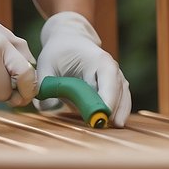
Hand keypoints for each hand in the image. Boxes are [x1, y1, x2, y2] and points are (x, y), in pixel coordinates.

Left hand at [35, 12, 131, 126]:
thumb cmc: (57, 52)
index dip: (107, 97)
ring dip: (119, 112)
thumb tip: (48, 108)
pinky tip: (114, 123)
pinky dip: (119, 111)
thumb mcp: (46, 64)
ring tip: (113, 128)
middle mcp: (111, 68)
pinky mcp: (114, 86)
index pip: (107, 79)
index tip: (103, 114)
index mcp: (96, 59)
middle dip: (112, 109)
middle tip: (103, 125)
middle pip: (117, 91)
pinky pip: (121, 100)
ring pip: (122, 97)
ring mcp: (115, 76)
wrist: (69, 40)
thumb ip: (46, 85)